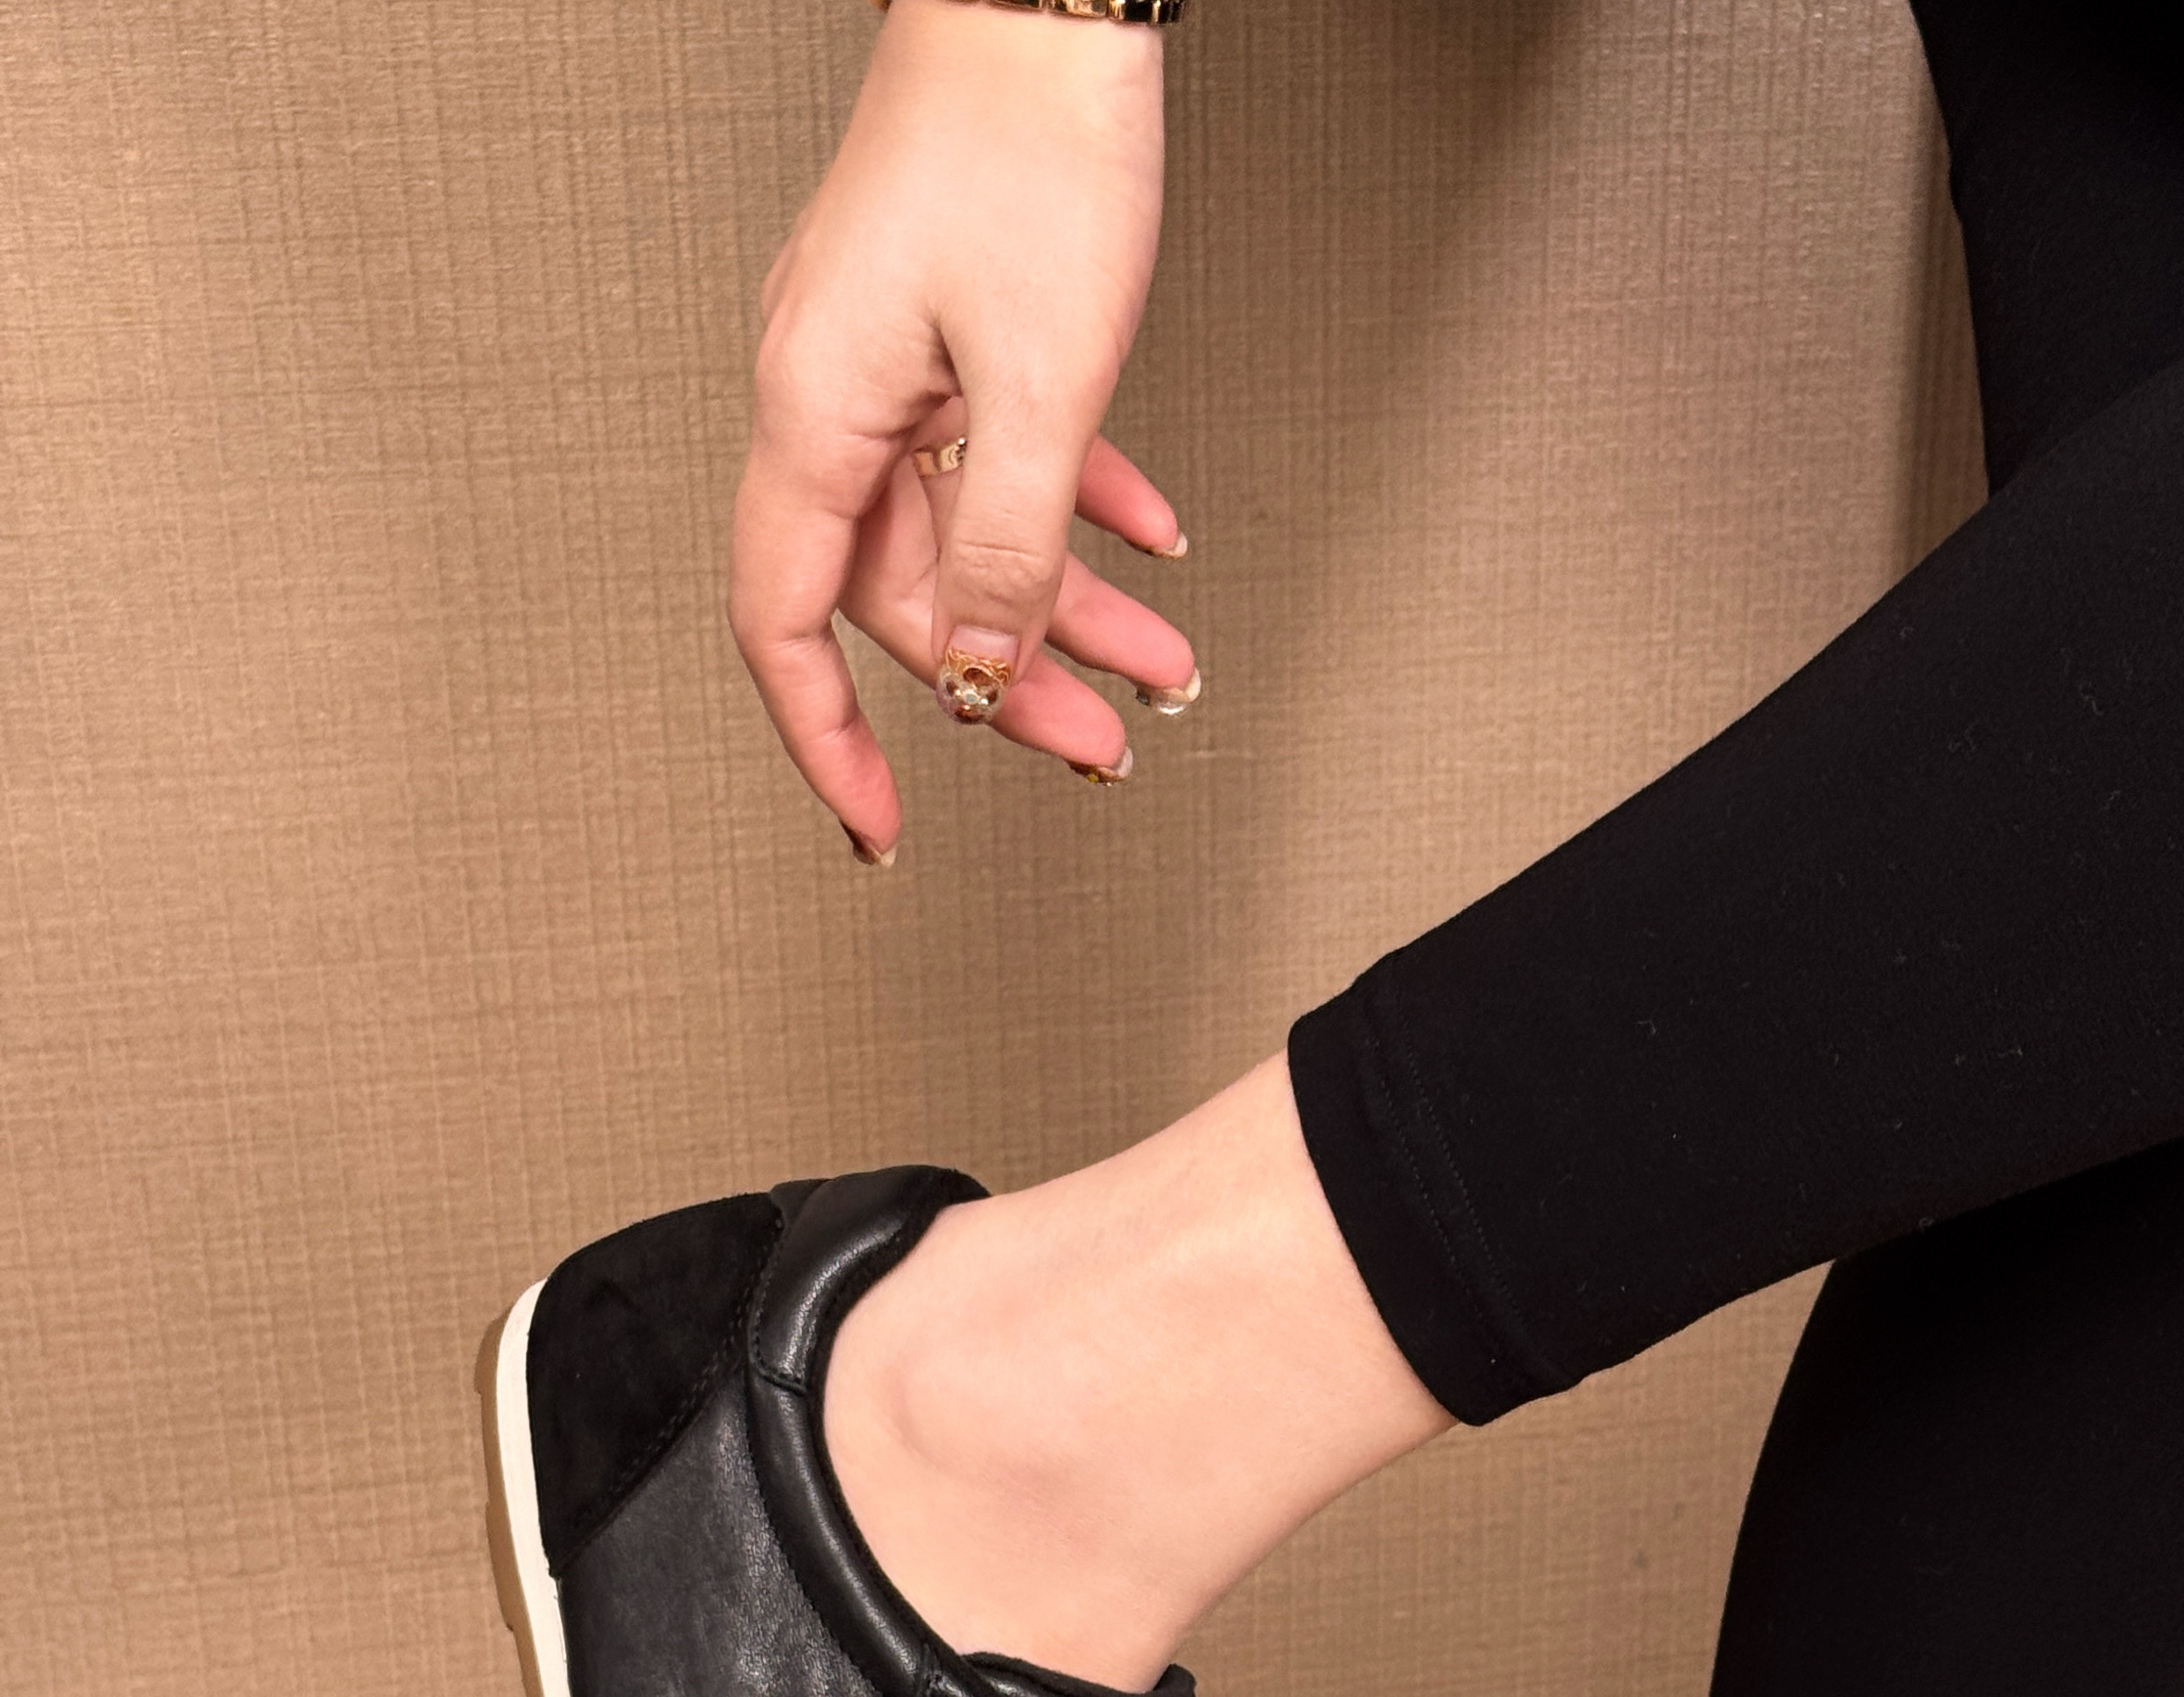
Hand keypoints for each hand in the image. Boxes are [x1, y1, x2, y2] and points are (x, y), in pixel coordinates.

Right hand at [731, 0, 1198, 858]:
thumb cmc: (1028, 144)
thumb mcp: (1042, 385)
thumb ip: (1013, 545)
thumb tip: (987, 670)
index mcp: (815, 410)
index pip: (786, 624)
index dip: (830, 740)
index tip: (883, 825)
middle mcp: (832, 391)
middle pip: (904, 590)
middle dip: (1012, 677)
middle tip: (1103, 744)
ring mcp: (887, 356)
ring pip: (967, 530)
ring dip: (1065, 606)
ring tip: (1157, 664)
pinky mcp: (945, 322)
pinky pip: (997, 454)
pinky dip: (1074, 507)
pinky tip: (1147, 539)